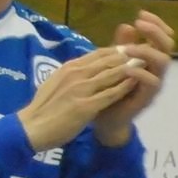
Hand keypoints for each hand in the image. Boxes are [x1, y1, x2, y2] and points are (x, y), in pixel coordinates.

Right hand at [19, 49, 135, 151]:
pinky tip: (136, 83)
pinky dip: (124, 86)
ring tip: (146, 64)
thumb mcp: (56, 82)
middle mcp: (76, 74)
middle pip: (108, 60)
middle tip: (146, 53)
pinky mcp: (85, 106)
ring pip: (111, 74)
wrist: (31, 127)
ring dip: (130, 68)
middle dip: (128, 56)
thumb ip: (72, 74)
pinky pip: (110, 93)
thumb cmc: (43, 108)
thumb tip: (84, 66)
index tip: (132, 50)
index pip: (98, 54)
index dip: (117, 50)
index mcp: (69, 68)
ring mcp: (81, 89)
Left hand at [92, 12, 174, 145]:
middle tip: (140, 23)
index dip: (155, 24)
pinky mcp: (147, 97)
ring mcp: (154, 83)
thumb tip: (127, 25)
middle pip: (168, 46)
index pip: (162, 37)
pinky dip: (140, 73)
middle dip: (155, 32)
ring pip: (164, 62)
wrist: (106, 119)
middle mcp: (156, 69)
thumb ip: (121, 46)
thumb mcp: (114, 63)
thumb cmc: (111, 89)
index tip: (141, 14)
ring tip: (128, 48)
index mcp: (150, 59)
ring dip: (147, 51)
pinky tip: (127, 68)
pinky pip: (152, 83)